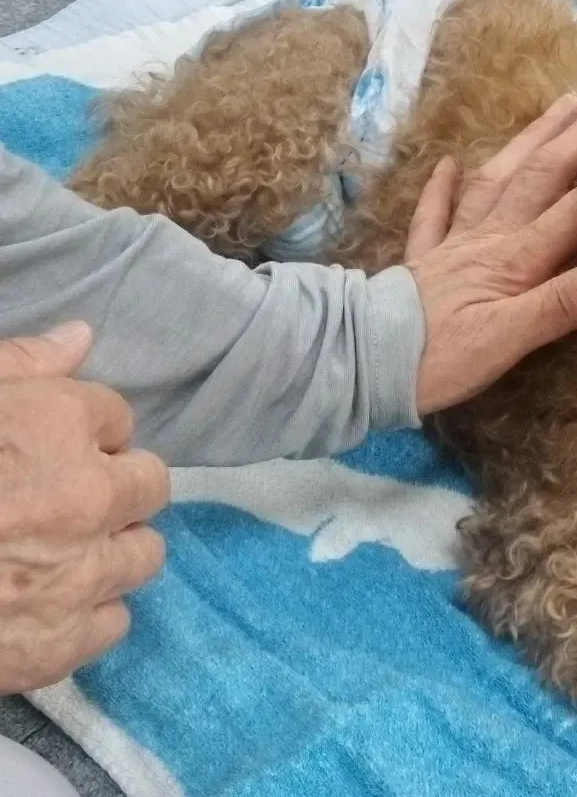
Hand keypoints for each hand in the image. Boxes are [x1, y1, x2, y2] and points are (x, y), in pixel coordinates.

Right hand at [0, 323, 169, 693]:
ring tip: (59, 554)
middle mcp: (87, 495)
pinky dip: (83, 616)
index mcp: (57, 424)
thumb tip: (81, 337)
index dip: (86, 432)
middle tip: (66, 500)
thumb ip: (20, 364)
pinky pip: (112, 623)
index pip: (117, 416)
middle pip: (149, 484)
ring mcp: (79, 575)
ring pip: (143, 554)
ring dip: (110, 550)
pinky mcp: (58, 646)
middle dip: (115, 487)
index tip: (56, 447)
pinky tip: (41, 607)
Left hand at [406, 94, 576, 415]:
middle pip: (536, 180)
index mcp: (514, 258)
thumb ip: (564, 302)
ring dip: (525, 145)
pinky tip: (448, 162)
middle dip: (571, 142)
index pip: (572, 210)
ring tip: (553, 111)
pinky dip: (442, 187)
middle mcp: (487, 239)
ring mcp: (452, 245)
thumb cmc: (442, 357)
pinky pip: (433, 213)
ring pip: (494, 181)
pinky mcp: (422, 261)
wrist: (365, 362)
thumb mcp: (510, 338)